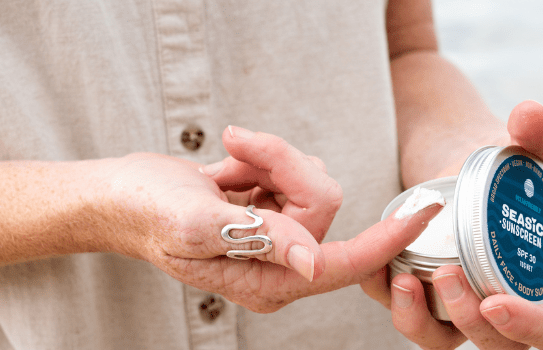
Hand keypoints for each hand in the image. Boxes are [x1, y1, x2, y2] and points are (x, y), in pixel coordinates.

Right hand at [96, 126, 443, 312]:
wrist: (117, 196)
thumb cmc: (145, 214)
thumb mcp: (194, 225)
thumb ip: (257, 239)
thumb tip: (313, 261)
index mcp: (268, 282)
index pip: (342, 264)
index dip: (387, 238)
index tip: (425, 212)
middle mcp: (280, 264)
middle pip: (321, 202)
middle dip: (282, 164)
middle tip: (236, 149)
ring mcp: (276, 236)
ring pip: (308, 180)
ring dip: (267, 159)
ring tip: (224, 164)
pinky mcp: (271, 209)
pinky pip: (290, 170)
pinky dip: (258, 158)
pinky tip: (225, 170)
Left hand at [361, 101, 542, 348]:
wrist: (459, 158)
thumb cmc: (504, 159)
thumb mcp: (523, 145)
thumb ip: (535, 132)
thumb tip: (530, 113)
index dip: (531, 326)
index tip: (494, 303)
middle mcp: (517, 301)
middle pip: (502, 344)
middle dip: (470, 322)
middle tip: (443, 276)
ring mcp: (473, 306)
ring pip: (450, 340)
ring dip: (422, 322)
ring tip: (402, 279)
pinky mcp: (433, 301)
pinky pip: (414, 319)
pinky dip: (392, 303)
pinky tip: (377, 270)